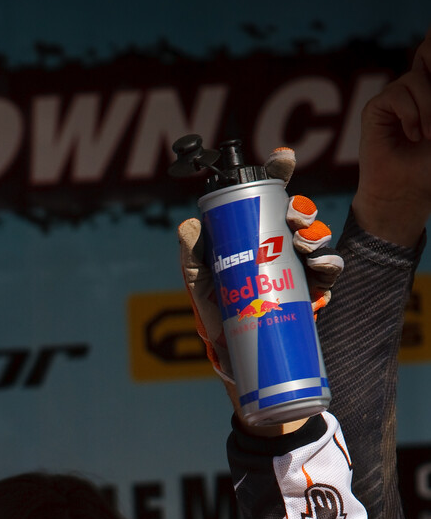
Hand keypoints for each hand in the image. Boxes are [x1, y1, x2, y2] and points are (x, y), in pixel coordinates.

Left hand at [177, 152, 342, 405]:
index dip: (278, 172)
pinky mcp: (312, 294)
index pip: (269, 196)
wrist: (236, 359)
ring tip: (307, 248)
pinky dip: (329, 270)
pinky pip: (329, 277)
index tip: (283, 159)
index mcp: (256, 235)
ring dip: (318, 238)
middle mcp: (280, 247)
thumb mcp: (200, 284)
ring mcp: (299, 269)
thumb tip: (188, 226)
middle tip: (294, 221)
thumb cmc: (217, 315)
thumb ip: (193, 257)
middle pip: (300, 215)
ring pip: (319, 241)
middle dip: (302, 210)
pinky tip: (322, 272)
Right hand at [353, 29, 430, 246]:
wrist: (408, 191)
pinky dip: (410, 114)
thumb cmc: (429, 165)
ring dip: (427, 106)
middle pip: (426, 49)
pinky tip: (411, 135)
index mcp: (430, 90)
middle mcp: (414, 89)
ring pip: (415, 77)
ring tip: (427, 134)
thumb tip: (427, 62)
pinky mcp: (376, 109)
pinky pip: (397, 93)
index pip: (430, 53)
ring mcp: (394, 97)